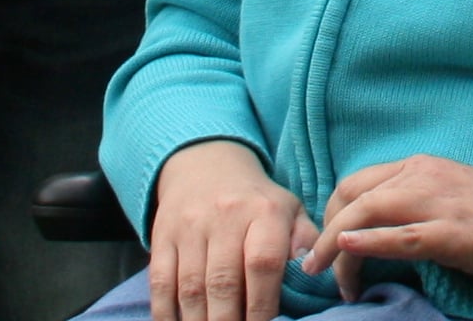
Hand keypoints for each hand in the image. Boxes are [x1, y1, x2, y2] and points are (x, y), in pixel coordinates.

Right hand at [148, 138, 314, 320]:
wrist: (206, 165)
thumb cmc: (256, 201)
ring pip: (191, 287)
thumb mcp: (289, 210)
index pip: (263, 263)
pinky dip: (166, 311)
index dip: (262, 304)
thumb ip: (305, 241)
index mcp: (264, 212)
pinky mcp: (162, 236)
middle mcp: (225, 217)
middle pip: (223, 282)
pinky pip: (160, 281)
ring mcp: (189, 226)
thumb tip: (311, 271)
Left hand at [312, 154, 472, 296]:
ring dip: (337, 246)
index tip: (328, 250)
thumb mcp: (446, 199)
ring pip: (366, 212)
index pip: (355, 185)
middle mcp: (421, 176)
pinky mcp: (452, 233)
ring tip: (327, 276)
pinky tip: (349, 250)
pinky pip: (401, 236)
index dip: (331, 217)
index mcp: (419, 167)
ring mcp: (436, 203)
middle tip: (321, 270)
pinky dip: (369, 241)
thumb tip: (371, 233)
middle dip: (325, 232)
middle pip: (350, 196)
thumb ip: (410, 206)